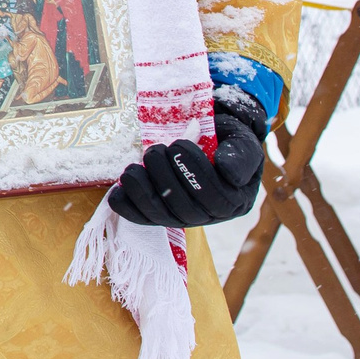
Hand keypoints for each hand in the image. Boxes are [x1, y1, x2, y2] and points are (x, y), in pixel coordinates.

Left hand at [108, 99, 268, 228]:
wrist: (209, 139)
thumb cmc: (226, 140)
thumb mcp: (242, 142)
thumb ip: (241, 155)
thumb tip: (227, 170)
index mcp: (234, 201)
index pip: (215, 197)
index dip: (195, 172)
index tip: (179, 145)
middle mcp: (209, 216)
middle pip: (185, 210)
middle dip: (165, 179)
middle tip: (155, 150)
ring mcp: (183, 219)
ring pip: (162, 216)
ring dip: (142, 192)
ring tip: (132, 168)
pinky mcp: (160, 216)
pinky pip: (142, 219)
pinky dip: (127, 206)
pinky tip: (117, 190)